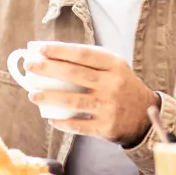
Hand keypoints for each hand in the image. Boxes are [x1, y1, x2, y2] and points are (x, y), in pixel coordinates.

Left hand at [24, 43, 158, 145]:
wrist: (145, 116)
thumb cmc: (121, 87)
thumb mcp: (114, 68)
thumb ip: (89, 62)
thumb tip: (51, 56)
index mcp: (114, 65)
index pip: (82, 53)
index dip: (58, 50)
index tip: (38, 47)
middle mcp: (112, 84)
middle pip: (74, 74)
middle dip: (48, 68)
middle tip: (29, 65)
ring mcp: (109, 106)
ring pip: (73, 100)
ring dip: (49, 96)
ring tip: (32, 94)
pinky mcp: (106, 127)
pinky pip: (79, 125)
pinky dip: (62, 122)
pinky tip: (50, 118)